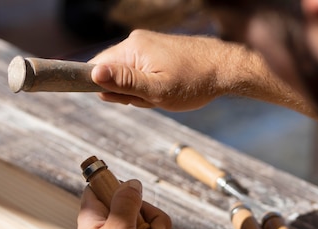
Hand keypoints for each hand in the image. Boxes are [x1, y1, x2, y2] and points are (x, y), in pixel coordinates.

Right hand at [89, 30, 227, 110]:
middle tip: (152, 98)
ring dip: (142, 90)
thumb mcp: (156, 91)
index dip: (107, 88)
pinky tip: (168, 88)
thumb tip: (93, 74)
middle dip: (129, 92)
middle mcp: (137, 41)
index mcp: (132, 47)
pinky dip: (152, 84)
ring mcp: (148, 44)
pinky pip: (143, 71)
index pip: (96, 67)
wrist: (225, 68)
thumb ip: (124, 83)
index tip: (127, 98)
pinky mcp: (158, 50)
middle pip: (113, 72)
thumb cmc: (194, 82)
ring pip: (129, 74)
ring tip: (164, 93)